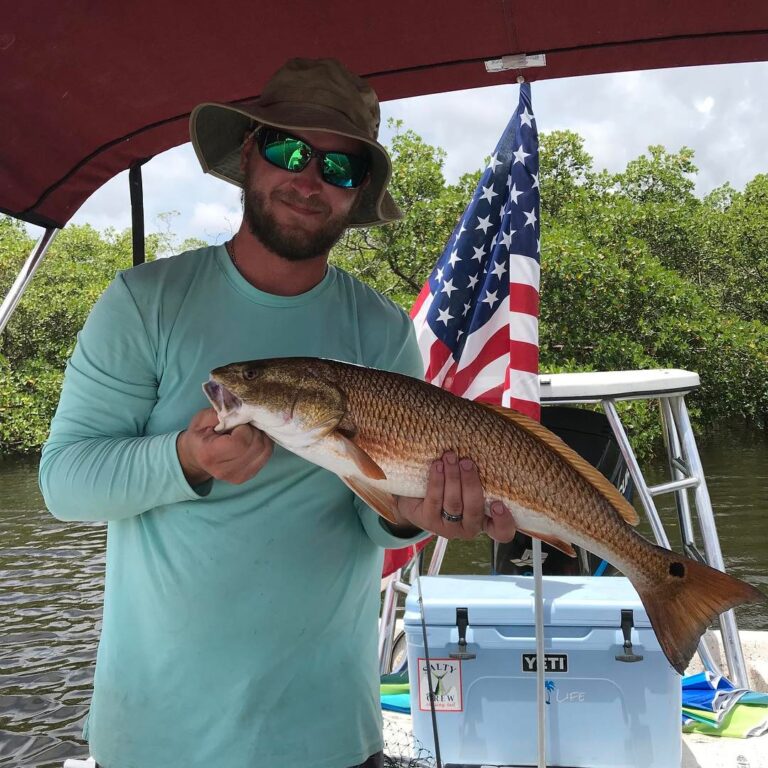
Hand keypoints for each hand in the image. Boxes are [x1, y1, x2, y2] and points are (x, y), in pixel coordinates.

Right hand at [176, 408, 272, 485]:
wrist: (196, 456)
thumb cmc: (200, 434)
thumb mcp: (204, 418)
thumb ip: (221, 412)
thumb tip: (242, 407)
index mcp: (209, 454)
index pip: (240, 442)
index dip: (244, 428)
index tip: (236, 423)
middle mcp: (224, 470)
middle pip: (256, 446)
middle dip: (254, 430)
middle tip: (243, 425)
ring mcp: (238, 476)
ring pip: (265, 451)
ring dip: (260, 436)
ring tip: (247, 432)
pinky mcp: (248, 476)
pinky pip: (266, 456)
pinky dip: (263, 444)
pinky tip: (251, 440)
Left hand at [392, 452, 516, 541]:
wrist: (417, 496)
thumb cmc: (451, 487)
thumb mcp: (468, 485)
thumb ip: (479, 478)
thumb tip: (484, 450)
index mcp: (486, 521)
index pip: (502, 532)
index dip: (503, 521)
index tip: (499, 504)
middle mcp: (469, 528)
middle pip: (474, 511)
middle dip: (471, 484)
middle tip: (467, 463)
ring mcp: (448, 528)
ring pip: (453, 504)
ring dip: (452, 477)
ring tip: (450, 457)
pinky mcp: (429, 521)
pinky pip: (435, 499)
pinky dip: (437, 480)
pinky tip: (437, 465)